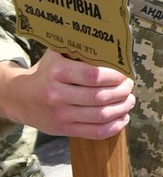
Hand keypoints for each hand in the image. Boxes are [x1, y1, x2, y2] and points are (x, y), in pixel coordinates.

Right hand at [0, 53, 133, 138]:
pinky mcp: (63, 129)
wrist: (19, 97)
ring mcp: (60, 115)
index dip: (115, 76)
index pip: (93, 76)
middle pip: (99, 97)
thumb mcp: (59, 55)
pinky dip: (113, 127)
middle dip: (122, 91)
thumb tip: (113, 44)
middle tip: (130, 86)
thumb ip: (81, 50)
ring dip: (121, 108)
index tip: (124, 74)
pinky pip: (93, 132)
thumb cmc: (47, 72)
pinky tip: (122, 118)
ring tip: (129, 100)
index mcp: (58, 72)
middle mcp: (57, 95)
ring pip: (100, 116)